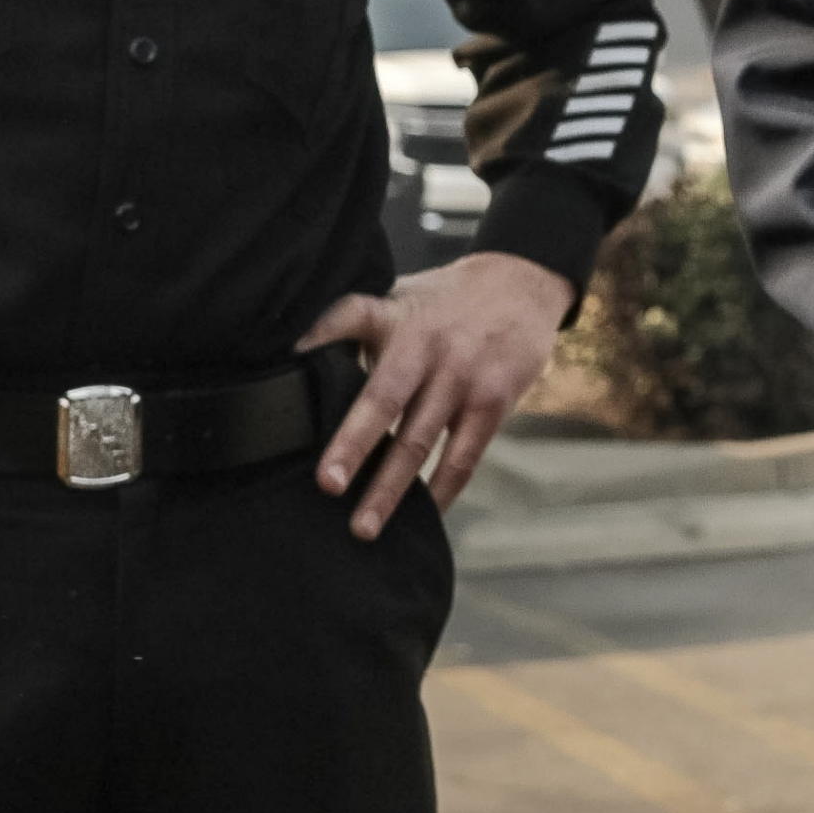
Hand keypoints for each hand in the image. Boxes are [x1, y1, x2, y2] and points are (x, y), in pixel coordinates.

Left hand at [299, 250, 573, 538]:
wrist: (523, 283)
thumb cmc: (446, 299)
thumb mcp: (399, 296)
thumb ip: (356, 325)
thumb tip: (296, 361)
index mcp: (398, 318)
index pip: (351, 318)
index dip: (321, 338)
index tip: (290, 364)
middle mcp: (429, 348)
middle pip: (385, 399)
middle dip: (354, 445)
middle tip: (328, 485)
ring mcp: (464, 377)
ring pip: (421, 441)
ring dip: (392, 488)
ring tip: (365, 528)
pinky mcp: (493, 402)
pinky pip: (464, 456)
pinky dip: (442, 489)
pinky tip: (424, 512)